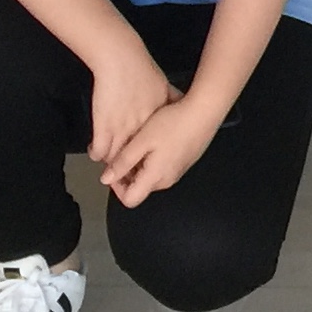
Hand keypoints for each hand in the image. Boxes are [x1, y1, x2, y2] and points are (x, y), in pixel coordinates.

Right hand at [86, 42, 177, 167]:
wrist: (120, 57)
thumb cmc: (140, 68)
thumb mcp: (163, 85)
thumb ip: (170, 99)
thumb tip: (179, 102)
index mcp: (157, 122)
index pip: (155, 149)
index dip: (148, 159)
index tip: (144, 163)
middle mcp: (141, 129)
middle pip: (136, 160)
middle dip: (130, 168)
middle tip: (125, 172)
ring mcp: (122, 130)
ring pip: (116, 159)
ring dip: (111, 162)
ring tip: (109, 162)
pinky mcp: (103, 127)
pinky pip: (99, 151)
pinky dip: (96, 153)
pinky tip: (95, 151)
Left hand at [102, 89, 221, 206]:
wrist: (204, 112)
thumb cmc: (174, 124)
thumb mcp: (142, 141)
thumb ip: (123, 162)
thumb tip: (106, 179)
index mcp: (155, 178)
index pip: (129, 199)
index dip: (116, 186)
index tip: (113, 167)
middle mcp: (167, 180)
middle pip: (139, 188)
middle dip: (127, 173)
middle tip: (125, 150)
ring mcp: (177, 171)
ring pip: (150, 176)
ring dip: (140, 164)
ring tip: (140, 140)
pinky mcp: (183, 162)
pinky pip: (162, 167)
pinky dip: (153, 157)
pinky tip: (155, 137)